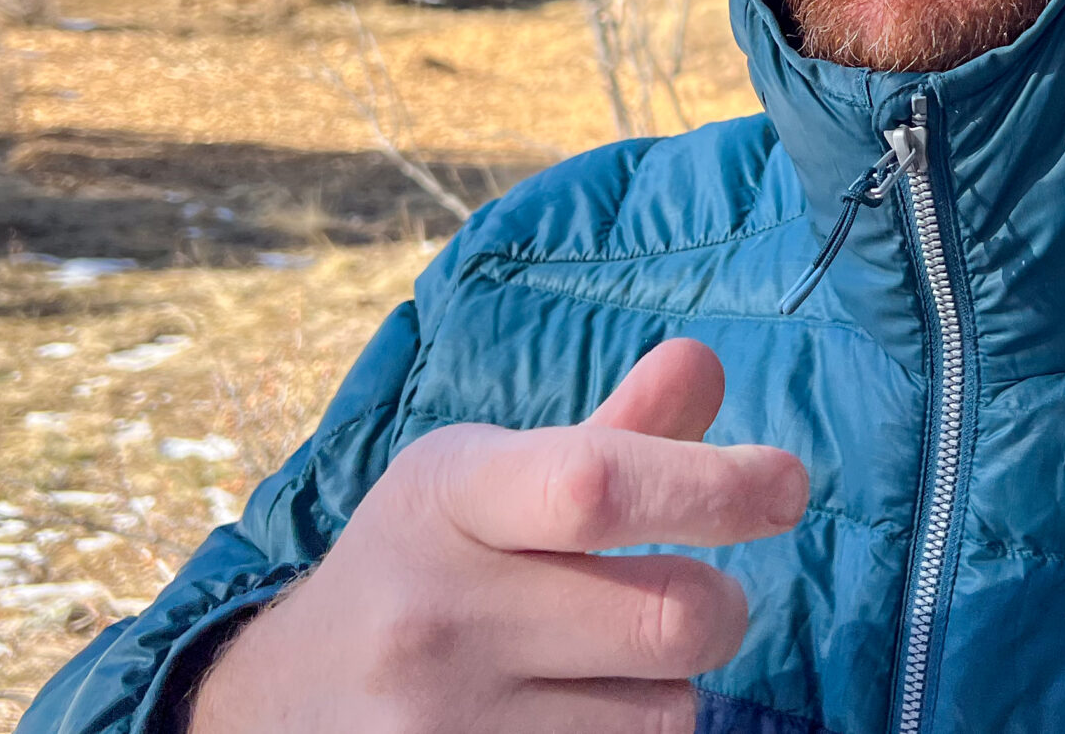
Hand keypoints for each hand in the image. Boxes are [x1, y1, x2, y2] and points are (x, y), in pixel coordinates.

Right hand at [186, 339, 807, 732]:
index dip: (713, 485)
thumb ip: (608, 436)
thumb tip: (703, 367)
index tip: (786, 484)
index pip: (596, 484)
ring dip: (664, 688)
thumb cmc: (418, 571)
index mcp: (447, 496)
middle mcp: (437, 614)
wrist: (278, 709)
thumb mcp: (484, 484)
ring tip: (593, 667)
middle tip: (692, 596)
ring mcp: (442, 726)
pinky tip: (566, 718)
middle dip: (716, 606)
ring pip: (666, 713)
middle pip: (671, 620)